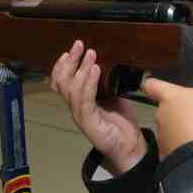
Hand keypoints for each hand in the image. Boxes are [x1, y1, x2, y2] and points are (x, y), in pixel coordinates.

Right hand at [50, 39, 146, 174]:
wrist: (130, 147)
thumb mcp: (114, 96)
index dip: (63, 64)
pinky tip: (95, 70)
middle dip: (69, 61)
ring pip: (71, 89)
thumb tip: (108, 63)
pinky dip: (88, 83)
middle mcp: (76, 107)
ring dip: (81, 68)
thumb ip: (107, 83)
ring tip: (91, 55)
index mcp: (80, 100)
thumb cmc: (122, 122)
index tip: (72, 49)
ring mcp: (80, 115)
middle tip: (79, 45)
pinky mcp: (88, 122)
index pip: (61, 81)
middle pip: (62, 82)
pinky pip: (85, 100)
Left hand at [141, 40, 192, 158]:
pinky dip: (184, 145)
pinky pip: (176, 148)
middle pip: (165, 108)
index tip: (155, 82)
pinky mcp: (169, 158)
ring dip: (181, 127)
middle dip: (176, 108)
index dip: (153, 82)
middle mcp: (161, 116)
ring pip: (170, 128)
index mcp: (169, 98)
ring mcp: (164, 139)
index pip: (151, 85)